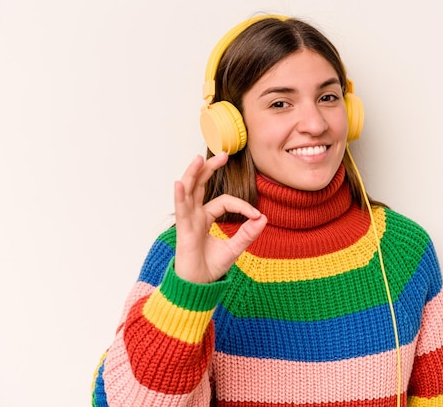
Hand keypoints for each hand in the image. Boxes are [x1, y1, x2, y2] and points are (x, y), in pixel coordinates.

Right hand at [173, 152, 266, 283]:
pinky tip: (180, 183)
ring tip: (198, 159)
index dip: (242, 206)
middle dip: (209, 169)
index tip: (256, 216)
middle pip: (200, 185)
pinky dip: (180, 195)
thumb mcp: (235, 248)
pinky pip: (181, 209)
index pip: (224, 201)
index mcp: (205, 217)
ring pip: (189, 192)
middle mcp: (195, 215)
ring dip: (193, 174)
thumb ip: (248, 233)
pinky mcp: (183, 229)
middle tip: (223, 155)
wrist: (198, 286)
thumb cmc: (210, 268)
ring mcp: (187, 220)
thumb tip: (263, 218)